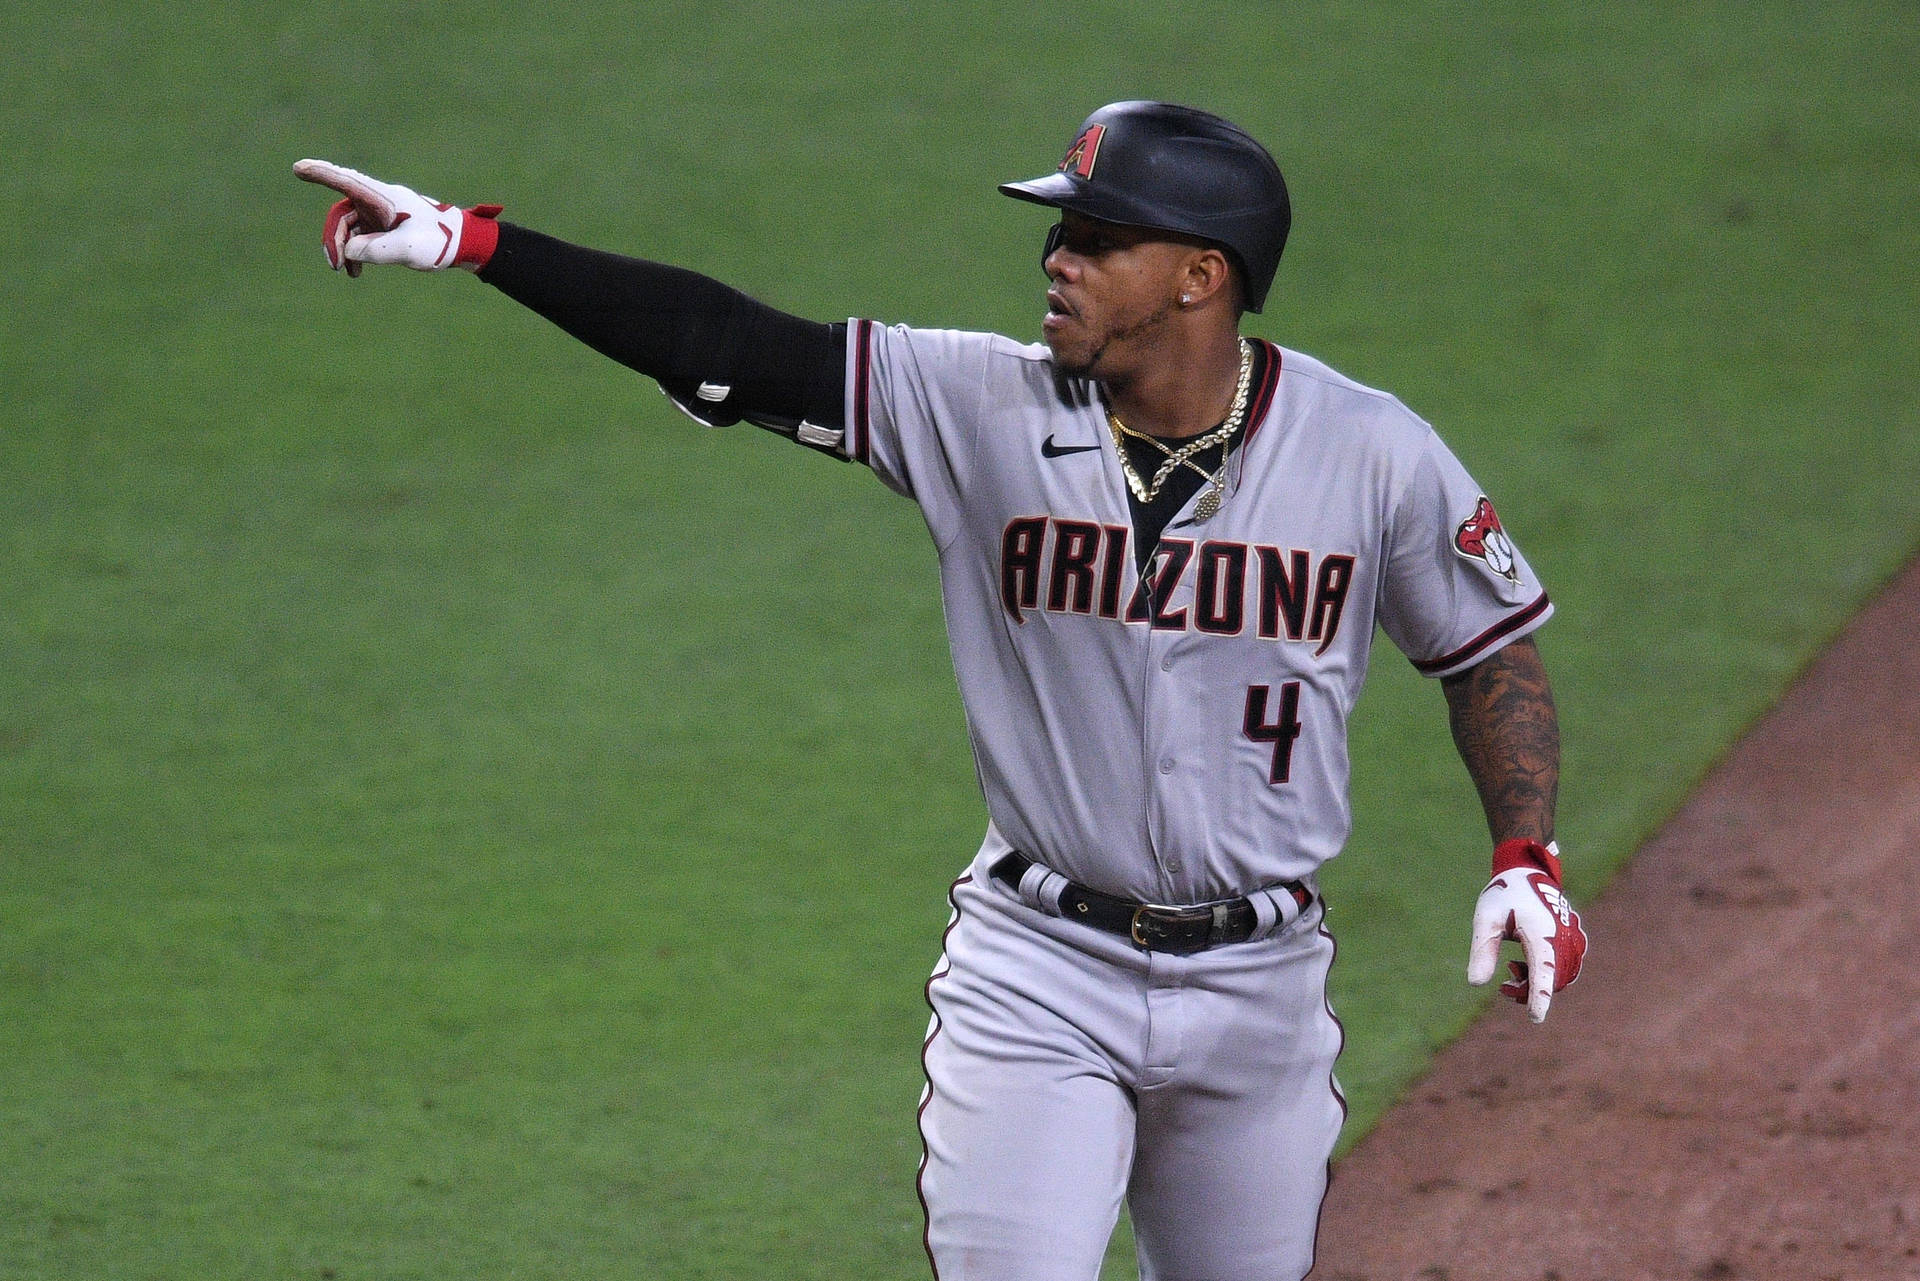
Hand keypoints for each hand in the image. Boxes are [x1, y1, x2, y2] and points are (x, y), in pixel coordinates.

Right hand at [292, 159, 500, 275]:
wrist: (463, 243)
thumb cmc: (439, 241)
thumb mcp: (408, 249)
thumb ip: (377, 250)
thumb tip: (350, 251)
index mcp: (384, 197)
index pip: (347, 181)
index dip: (321, 174)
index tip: (298, 168)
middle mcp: (379, 200)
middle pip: (342, 213)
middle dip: (334, 238)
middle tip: (335, 265)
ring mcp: (380, 212)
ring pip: (349, 227)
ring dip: (344, 248)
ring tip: (347, 272)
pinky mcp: (384, 225)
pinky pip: (360, 235)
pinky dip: (355, 251)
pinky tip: (356, 271)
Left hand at [1468, 839, 1586, 1022]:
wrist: (1526, 872)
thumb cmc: (1503, 894)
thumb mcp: (1486, 920)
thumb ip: (1482, 951)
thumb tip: (1476, 983)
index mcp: (1542, 931)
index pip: (1544, 971)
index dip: (1540, 997)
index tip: (1535, 1018)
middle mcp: (1562, 936)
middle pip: (1555, 978)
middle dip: (1531, 991)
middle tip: (1503, 987)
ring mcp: (1572, 936)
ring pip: (1564, 974)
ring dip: (1540, 983)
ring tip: (1511, 972)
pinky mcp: (1573, 938)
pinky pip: (1569, 965)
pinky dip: (1550, 973)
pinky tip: (1525, 966)